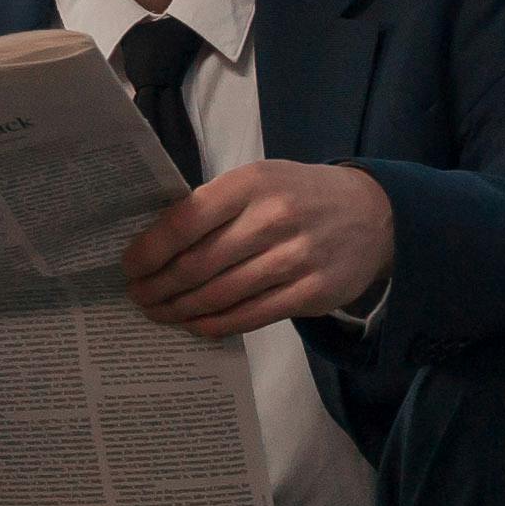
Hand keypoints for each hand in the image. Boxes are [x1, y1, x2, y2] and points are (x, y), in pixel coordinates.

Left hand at [127, 159, 394, 339]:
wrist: (374, 213)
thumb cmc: (300, 196)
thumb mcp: (261, 180)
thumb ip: (216, 205)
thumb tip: (157, 245)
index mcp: (251, 184)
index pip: (185, 221)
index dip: (150, 251)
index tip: (130, 267)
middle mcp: (273, 218)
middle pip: (198, 265)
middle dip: (159, 287)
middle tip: (139, 297)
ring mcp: (296, 257)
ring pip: (221, 294)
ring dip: (182, 310)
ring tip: (161, 313)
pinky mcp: (312, 292)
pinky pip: (251, 316)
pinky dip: (216, 324)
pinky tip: (197, 325)